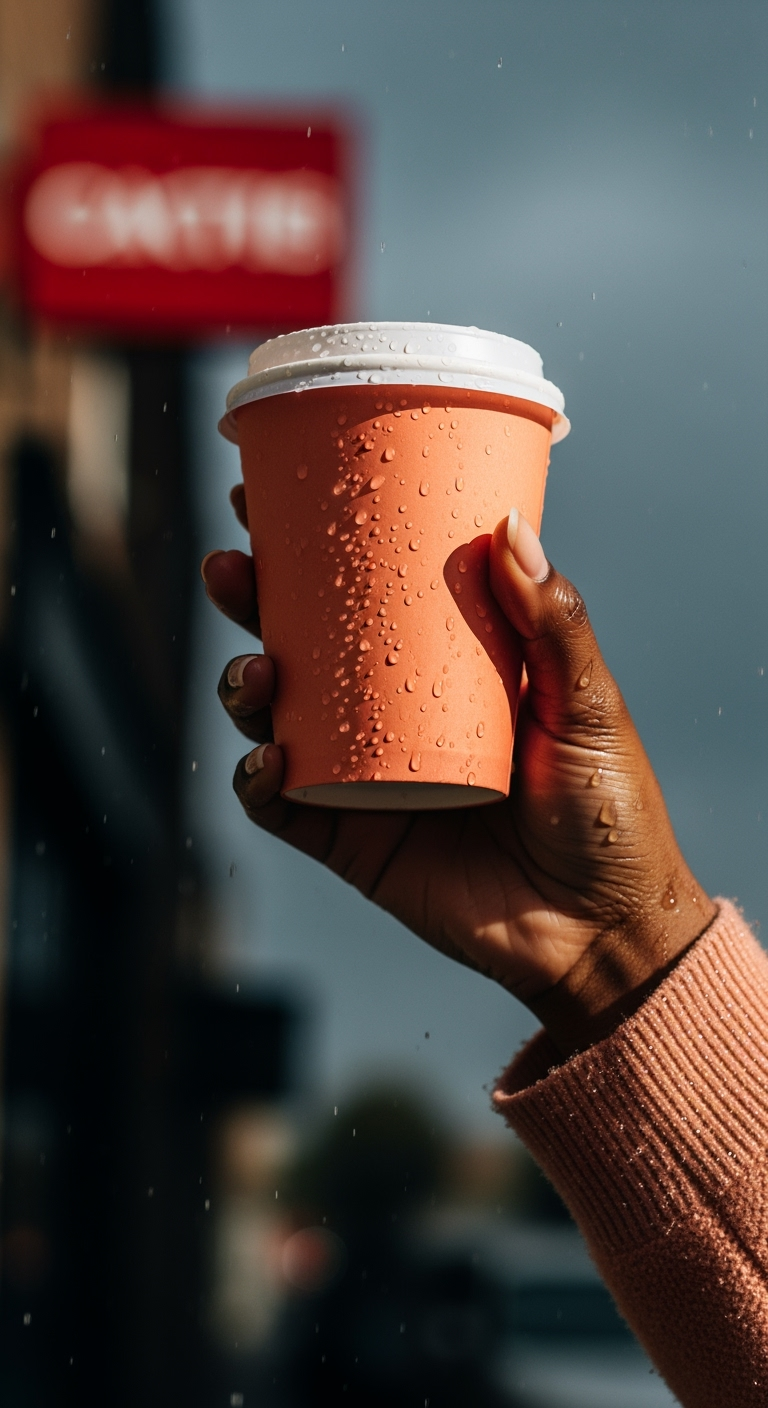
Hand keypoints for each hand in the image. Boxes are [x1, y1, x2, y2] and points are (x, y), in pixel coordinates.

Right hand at [202, 486, 714, 1057]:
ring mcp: (366, 777)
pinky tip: (267, 756)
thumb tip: (509, 529)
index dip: (316, 547)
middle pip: (302, 644)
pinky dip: (259, 780)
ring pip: (277, 717)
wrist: (602, 930)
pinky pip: (282, 807)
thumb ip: (554, 624)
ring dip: (243, 685)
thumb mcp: (589, 705)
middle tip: (234, 567)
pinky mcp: (352, 841)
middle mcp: (393, 715)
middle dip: (254, 601)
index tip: (274, 494)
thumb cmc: (610, 812)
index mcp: (443, 669)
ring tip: (255, 669)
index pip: (368, 594)